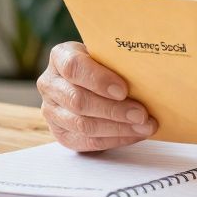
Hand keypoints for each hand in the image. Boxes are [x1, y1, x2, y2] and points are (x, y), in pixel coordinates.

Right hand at [37, 41, 157, 151]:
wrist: (88, 81)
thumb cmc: (102, 65)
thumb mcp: (106, 55)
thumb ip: (118, 62)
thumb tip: (146, 75)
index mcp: (60, 56)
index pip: (73, 67)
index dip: (98, 79)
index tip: (124, 89)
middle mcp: (50, 84)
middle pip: (78, 101)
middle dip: (114, 110)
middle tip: (141, 114)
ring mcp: (51, 111)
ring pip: (82, 125)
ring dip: (117, 128)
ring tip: (144, 126)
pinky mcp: (61, 133)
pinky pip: (87, 141)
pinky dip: (114, 139)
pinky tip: (134, 134)